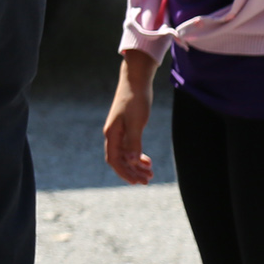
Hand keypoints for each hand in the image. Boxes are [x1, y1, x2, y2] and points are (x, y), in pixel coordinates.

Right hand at [103, 51, 155, 184]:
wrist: (135, 81)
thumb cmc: (136, 100)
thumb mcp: (136, 122)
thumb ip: (133, 142)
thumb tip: (131, 161)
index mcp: (112, 134)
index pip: (114, 160)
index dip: (125, 173)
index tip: (137, 182)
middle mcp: (113, 134)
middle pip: (119, 160)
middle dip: (133, 172)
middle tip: (148, 181)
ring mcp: (120, 131)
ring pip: (125, 154)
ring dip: (136, 166)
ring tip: (151, 173)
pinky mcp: (127, 127)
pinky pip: (130, 147)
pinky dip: (138, 155)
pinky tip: (147, 160)